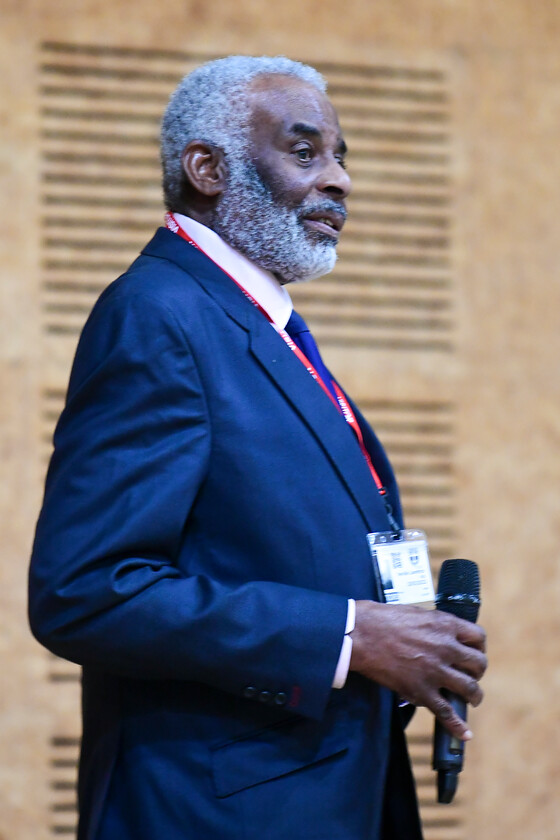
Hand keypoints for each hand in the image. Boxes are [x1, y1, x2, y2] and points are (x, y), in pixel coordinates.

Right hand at [350, 600, 486, 739]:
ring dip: (474, 696)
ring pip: (470, 689)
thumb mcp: (416, 613)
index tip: (474, 653)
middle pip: (479, 664)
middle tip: (471, 675)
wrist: (361, 634)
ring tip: (471, 699)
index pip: (479, 637)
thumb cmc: (382, 619)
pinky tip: (465, 733)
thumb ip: (435, 625)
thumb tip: (444, 634)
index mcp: (445, 625)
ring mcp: (435, 671)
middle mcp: (446, 648)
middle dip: (477, 672)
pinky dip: (457, 726)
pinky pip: (447, 712)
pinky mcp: (421, 691)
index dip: (479, 647)